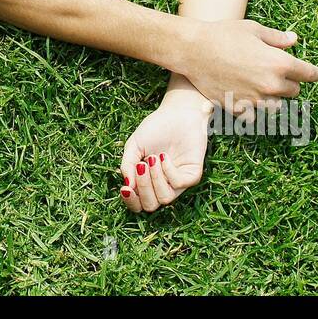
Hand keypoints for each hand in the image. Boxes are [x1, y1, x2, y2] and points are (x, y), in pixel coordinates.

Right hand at [119, 86, 211, 212]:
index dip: (130, 201)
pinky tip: (164, 157)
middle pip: (150, 206)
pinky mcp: (192, 175)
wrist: (178, 112)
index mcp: (147, 181)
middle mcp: (162, 185)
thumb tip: (127, 187)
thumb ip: (127, 165)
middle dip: (143, 188)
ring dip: (155, 179)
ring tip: (153, 158)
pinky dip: (168, 172)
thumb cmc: (156, 127)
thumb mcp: (134, 145)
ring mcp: (178, 182)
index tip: (125, 188)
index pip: (138, 204)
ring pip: (165, 199)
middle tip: (140, 166)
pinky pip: (179, 185)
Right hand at [175, 20, 317, 114]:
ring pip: (276, 107)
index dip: (315, 73)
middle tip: (276, 73)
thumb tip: (294, 40)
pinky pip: (254, 114)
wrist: (193, 50)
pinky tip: (245, 95)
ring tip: (262, 87)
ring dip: (273, 98)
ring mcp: (255, 100)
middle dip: (288, 83)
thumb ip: (277, 38)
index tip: (317, 74)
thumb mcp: (254, 30)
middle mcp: (271, 85)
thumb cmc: (223, 35)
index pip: (309, 74)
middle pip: (293, 91)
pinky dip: (253, 108)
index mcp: (280, 64)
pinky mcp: (239, 109)